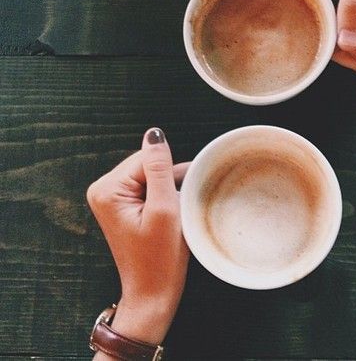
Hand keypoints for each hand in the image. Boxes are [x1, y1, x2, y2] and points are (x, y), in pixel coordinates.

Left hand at [87, 128, 189, 350]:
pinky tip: (170, 212)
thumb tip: (154, 134)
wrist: (152, 292)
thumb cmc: (159, 257)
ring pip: (149, 174)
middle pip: (146, 164)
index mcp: (107, 189)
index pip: (147, 159)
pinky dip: (162, 195)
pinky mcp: (121, 205)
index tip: (181, 197)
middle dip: (168, 181)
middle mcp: (103, 190)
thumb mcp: (164, 208)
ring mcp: (111, 198)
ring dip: (167, 188)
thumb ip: (159, 167)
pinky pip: (146, 187)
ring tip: (175, 213)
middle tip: (179, 207)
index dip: (170, 174)